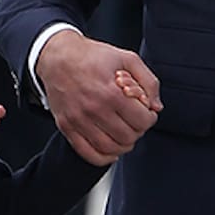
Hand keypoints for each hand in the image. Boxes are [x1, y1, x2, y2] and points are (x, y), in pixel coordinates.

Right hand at [36, 30, 161, 165]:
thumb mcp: (126, 58)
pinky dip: (103, 158)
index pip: (141, 121)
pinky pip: (87, 153)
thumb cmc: (91, 56)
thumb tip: (156, 106)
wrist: (58, 58)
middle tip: (135, 123)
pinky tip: (110, 151)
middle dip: (137, 131)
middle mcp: (94, 109)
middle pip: (127, 137)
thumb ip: (148, 81)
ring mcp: (79, 121)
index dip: (150, 119)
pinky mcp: (67, 127)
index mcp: (111, 92)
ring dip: (123, 146)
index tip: (147, 114)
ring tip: (124, 135)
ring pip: (109, 148)